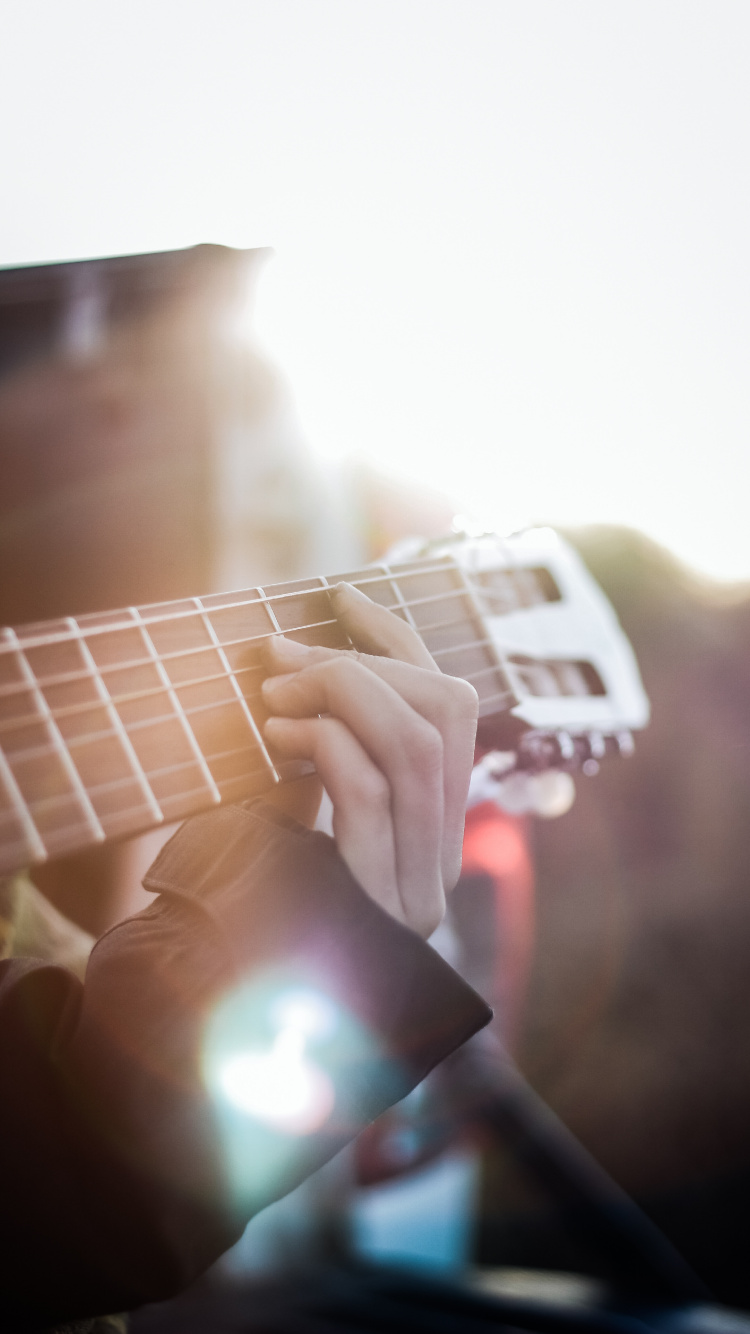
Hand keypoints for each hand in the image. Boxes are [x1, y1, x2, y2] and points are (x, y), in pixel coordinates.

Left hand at [260, 584, 477, 938]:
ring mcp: (417, 885)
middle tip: (278, 659)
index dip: (402, 640)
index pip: (453, 708)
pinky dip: (321, 741)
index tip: (345, 593)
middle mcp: (441, 858)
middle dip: (360, 663)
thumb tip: (300, 658)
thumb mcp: (291, 806)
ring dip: (337, 693)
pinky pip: (369, 788)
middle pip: (446, 712)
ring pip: (415, 740)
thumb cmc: (244, 901)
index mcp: (432, 827)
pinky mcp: (375, 902)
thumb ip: (319, 748)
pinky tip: (273, 740)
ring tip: (270, 698)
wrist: (219, 1013)